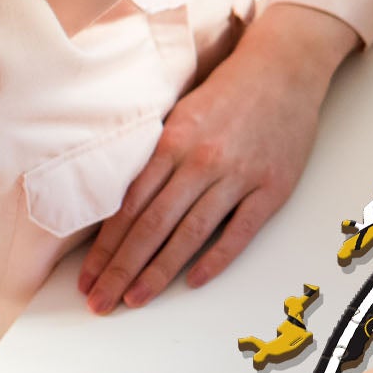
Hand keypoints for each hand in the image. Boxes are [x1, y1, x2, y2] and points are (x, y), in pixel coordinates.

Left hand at [79, 3, 356, 313]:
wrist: (284, 69)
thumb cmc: (228, 91)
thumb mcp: (180, 114)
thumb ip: (155, 157)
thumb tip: (121, 206)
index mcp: (172, 142)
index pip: (129, 207)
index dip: (105, 248)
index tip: (88, 278)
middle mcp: (201, 161)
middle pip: (152, 227)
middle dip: (121, 270)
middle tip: (100, 303)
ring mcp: (239, 176)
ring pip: (190, 234)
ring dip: (158, 272)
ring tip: (135, 300)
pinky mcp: (273, 187)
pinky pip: (239, 231)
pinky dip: (216, 258)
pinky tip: (193, 280)